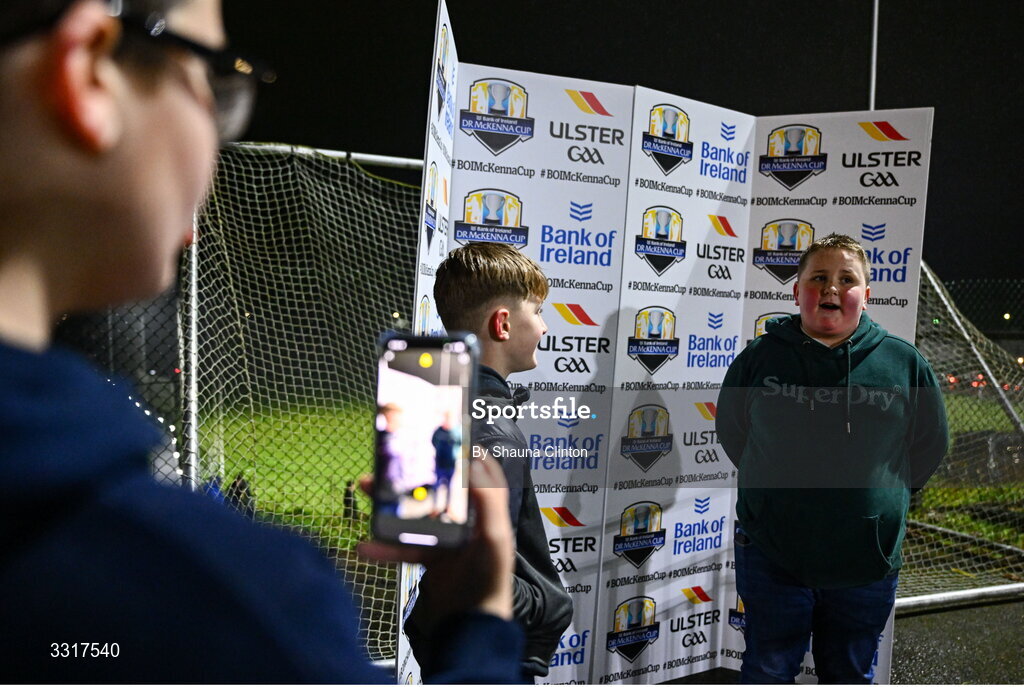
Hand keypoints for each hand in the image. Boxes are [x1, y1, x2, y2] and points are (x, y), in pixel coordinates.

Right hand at [357, 456, 513, 619]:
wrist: (468, 632)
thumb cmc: (489, 586)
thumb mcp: (494, 539)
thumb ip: (488, 501)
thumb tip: (475, 463)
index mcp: (487, 514)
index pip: (478, 474)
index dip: (462, 455)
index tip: (441, 438)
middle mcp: (469, 524)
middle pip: (439, 489)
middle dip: (414, 475)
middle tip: (391, 462)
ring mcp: (448, 541)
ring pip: (416, 514)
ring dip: (391, 505)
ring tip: (367, 490)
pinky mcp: (430, 561)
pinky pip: (404, 548)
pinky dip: (385, 546)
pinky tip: (366, 545)